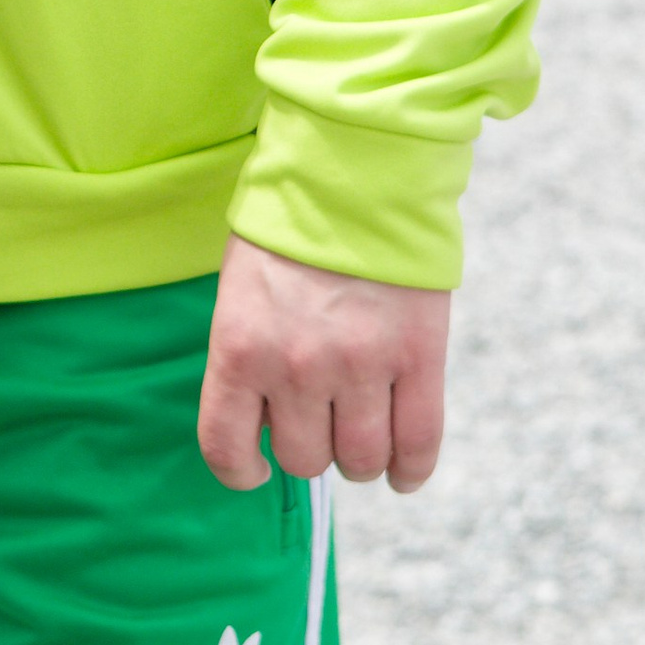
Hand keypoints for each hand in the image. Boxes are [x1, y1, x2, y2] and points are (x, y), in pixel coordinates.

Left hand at [199, 234, 450, 493]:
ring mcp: (361, 365)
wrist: (352, 174)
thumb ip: (250, 358)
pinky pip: (419, 441)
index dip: (241, 471)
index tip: (256, 469)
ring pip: (361, 459)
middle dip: (312, 448)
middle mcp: (297, 366)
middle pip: (305, 459)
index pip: (226, 446)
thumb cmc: (288, 231)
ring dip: (360, 459)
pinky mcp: (418, 357)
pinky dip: (411, 468)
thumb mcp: (241, 292)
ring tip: (361, 434)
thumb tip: (270, 428)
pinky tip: (403, 470)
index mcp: (240, 348)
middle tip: (321, 422)